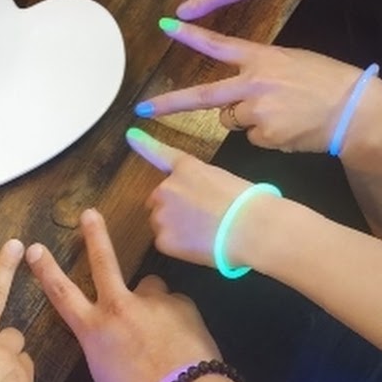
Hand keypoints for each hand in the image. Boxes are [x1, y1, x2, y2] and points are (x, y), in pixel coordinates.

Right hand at [27, 208, 219, 381]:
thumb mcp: (108, 380)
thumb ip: (106, 350)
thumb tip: (114, 340)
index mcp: (94, 331)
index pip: (62, 294)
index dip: (46, 270)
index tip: (34, 247)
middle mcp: (119, 308)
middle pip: (103, 262)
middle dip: (94, 235)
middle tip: (90, 213)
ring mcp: (151, 302)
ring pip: (150, 288)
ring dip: (153, 301)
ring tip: (166, 329)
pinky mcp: (182, 304)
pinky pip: (176, 306)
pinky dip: (178, 319)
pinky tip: (187, 342)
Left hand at [129, 127, 268, 266]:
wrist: (251, 228)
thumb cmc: (247, 204)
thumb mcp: (222, 180)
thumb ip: (199, 185)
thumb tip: (196, 200)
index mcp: (185, 169)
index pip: (159, 153)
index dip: (143, 143)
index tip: (130, 135)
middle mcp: (166, 188)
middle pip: (158, 199)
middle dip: (172, 208)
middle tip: (199, 219)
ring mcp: (162, 214)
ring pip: (161, 222)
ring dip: (175, 227)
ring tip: (205, 233)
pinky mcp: (163, 239)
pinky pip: (165, 242)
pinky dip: (179, 246)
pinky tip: (200, 245)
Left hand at [136, 20, 378, 152]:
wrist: (357, 110)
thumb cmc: (326, 82)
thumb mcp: (292, 61)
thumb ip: (259, 70)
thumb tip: (235, 95)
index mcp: (261, 57)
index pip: (218, 44)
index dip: (190, 35)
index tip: (164, 26)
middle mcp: (253, 82)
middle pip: (202, 95)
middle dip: (168, 104)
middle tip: (141, 110)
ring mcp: (257, 110)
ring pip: (230, 119)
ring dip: (244, 119)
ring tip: (280, 114)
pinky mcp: (264, 134)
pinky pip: (251, 138)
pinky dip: (264, 136)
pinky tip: (288, 128)